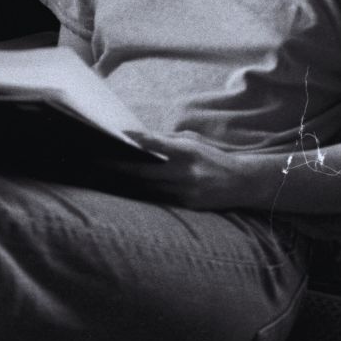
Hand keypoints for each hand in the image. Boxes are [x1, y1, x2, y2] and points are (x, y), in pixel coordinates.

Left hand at [110, 131, 245, 209]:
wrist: (242, 182)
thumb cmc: (212, 157)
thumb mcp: (194, 142)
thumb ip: (167, 140)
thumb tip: (138, 137)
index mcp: (188, 151)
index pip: (158, 144)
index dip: (137, 140)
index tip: (117, 135)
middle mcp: (186, 172)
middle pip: (145, 171)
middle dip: (121, 167)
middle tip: (99, 161)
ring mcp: (186, 191)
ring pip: (148, 187)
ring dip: (129, 182)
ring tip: (107, 175)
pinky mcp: (187, 204)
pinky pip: (160, 198)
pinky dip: (145, 192)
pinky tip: (129, 189)